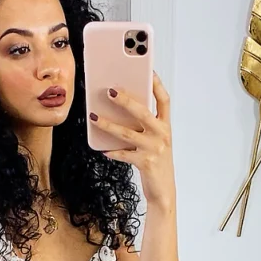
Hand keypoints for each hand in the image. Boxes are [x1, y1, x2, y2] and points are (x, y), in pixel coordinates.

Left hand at [90, 72, 174, 208]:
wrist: (164, 190)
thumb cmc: (156, 162)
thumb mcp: (155, 140)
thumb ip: (143, 125)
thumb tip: (120, 108)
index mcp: (166, 125)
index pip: (164, 99)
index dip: (156, 84)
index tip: (147, 69)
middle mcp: (162, 134)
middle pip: (142, 111)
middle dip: (125, 100)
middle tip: (110, 90)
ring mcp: (154, 148)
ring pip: (127, 132)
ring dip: (108, 124)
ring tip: (94, 117)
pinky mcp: (145, 162)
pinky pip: (123, 153)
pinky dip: (112, 151)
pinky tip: (103, 149)